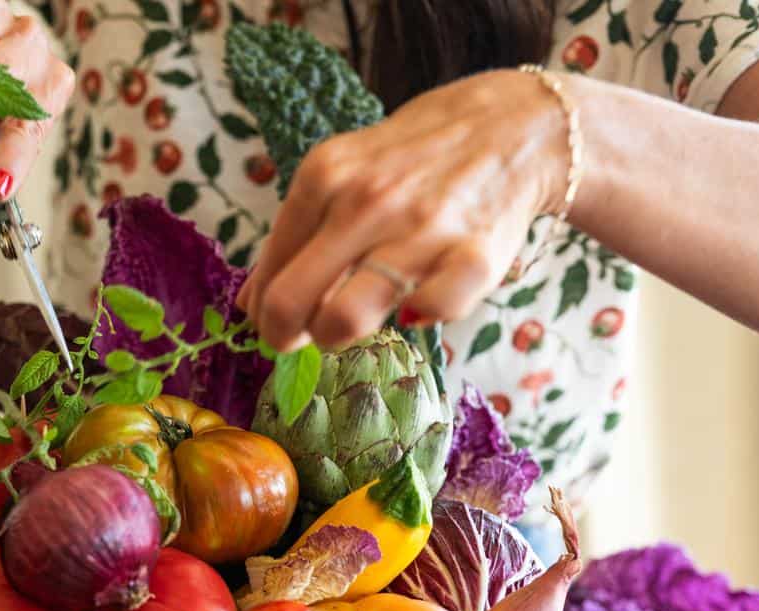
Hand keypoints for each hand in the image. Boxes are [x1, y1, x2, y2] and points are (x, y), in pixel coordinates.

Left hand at [236, 69, 568, 351]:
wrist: (512, 127)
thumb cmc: (411, 161)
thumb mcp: (340, 176)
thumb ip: (293, 237)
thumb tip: (247, 306)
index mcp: (322, 177)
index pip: (270, 274)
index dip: (267, 313)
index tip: (279, 323)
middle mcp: (365, 201)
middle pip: (291, 304)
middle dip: (288, 336)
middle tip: (305, 335)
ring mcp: (420, 229)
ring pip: (345, 317)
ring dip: (340, 334)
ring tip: (353, 318)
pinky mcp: (473, 256)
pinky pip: (429, 313)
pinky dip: (419, 316)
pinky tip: (417, 300)